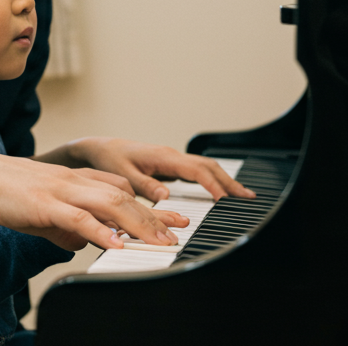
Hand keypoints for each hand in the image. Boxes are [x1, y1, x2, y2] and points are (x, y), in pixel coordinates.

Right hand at [0, 150, 188, 251]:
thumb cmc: (1, 192)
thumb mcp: (40, 210)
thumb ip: (62, 225)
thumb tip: (79, 242)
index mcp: (73, 178)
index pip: (121, 189)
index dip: (150, 204)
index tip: (173, 217)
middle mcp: (73, 180)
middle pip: (124, 196)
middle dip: (154, 215)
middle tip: (179, 231)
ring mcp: (60, 190)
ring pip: (109, 203)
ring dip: (138, 224)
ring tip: (159, 241)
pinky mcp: (44, 203)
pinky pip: (79, 217)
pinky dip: (101, 231)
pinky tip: (116, 244)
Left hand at [63, 138, 256, 202]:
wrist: (99, 148)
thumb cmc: (109, 159)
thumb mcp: (123, 175)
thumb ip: (144, 186)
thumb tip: (165, 196)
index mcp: (163, 157)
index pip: (196, 170)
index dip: (213, 184)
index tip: (225, 200)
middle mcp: (171, 156)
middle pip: (208, 167)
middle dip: (229, 181)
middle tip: (248, 198)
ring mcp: (173, 160)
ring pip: (206, 167)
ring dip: (225, 180)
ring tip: (242, 195)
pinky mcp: (171, 165)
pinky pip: (197, 171)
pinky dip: (213, 179)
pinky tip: (220, 190)